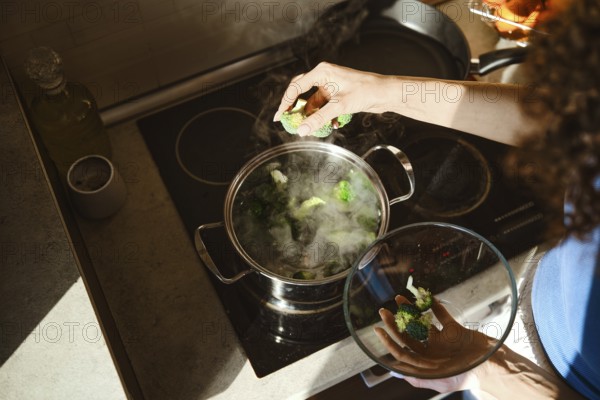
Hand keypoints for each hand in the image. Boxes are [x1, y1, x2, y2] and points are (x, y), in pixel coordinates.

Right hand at [273, 62, 390, 135]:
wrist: (385, 93)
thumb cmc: (366, 92)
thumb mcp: (339, 107)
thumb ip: (319, 119)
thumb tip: (301, 130)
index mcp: (322, 72)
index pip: (296, 87)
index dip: (285, 102)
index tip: (279, 116)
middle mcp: (325, 76)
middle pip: (301, 92)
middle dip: (296, 108)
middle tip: (287, 120)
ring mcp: (331, 86)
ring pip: (314, 102)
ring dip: (314, 115)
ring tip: (313, 128)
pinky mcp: (338, 94)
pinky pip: (325, 107)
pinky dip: (326, 116)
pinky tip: (333, 125)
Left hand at [375, 295, 495, 393]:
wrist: (494, 366)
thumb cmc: (468, 376)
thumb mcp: (442, 382)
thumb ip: (419, 380)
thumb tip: (396, 374)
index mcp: (426, 364)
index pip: (402, 351)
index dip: (389, 341)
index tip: (377, 329)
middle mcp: (431, 351)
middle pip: (408, 335)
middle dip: (395, 323)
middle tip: (383, 311)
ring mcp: (442, 339)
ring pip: (421, 322)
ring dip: (410, 311)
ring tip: (398, 298)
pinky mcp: (454, 329)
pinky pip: (441, 315)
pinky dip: (434, 306)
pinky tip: (425, 296)